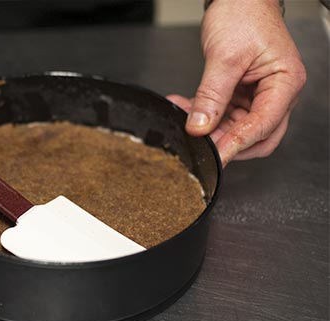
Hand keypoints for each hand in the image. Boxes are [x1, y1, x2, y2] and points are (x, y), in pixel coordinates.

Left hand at [167, 0, 305, 165]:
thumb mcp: (224, 57)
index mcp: (285, 83)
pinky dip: (205, 115)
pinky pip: (225, 115)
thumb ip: (211, 95)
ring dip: (211, 129)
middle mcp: (276, 93)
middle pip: (257, 136)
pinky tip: (185, 109)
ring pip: (237, 128)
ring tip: (183, 118)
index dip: (237, 143)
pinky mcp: (242, 94)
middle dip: (228, 143)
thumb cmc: (243, 14)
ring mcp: (259, 95)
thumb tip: (200, 127)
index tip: (215, 156)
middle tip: (199, 144)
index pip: (263, 125)